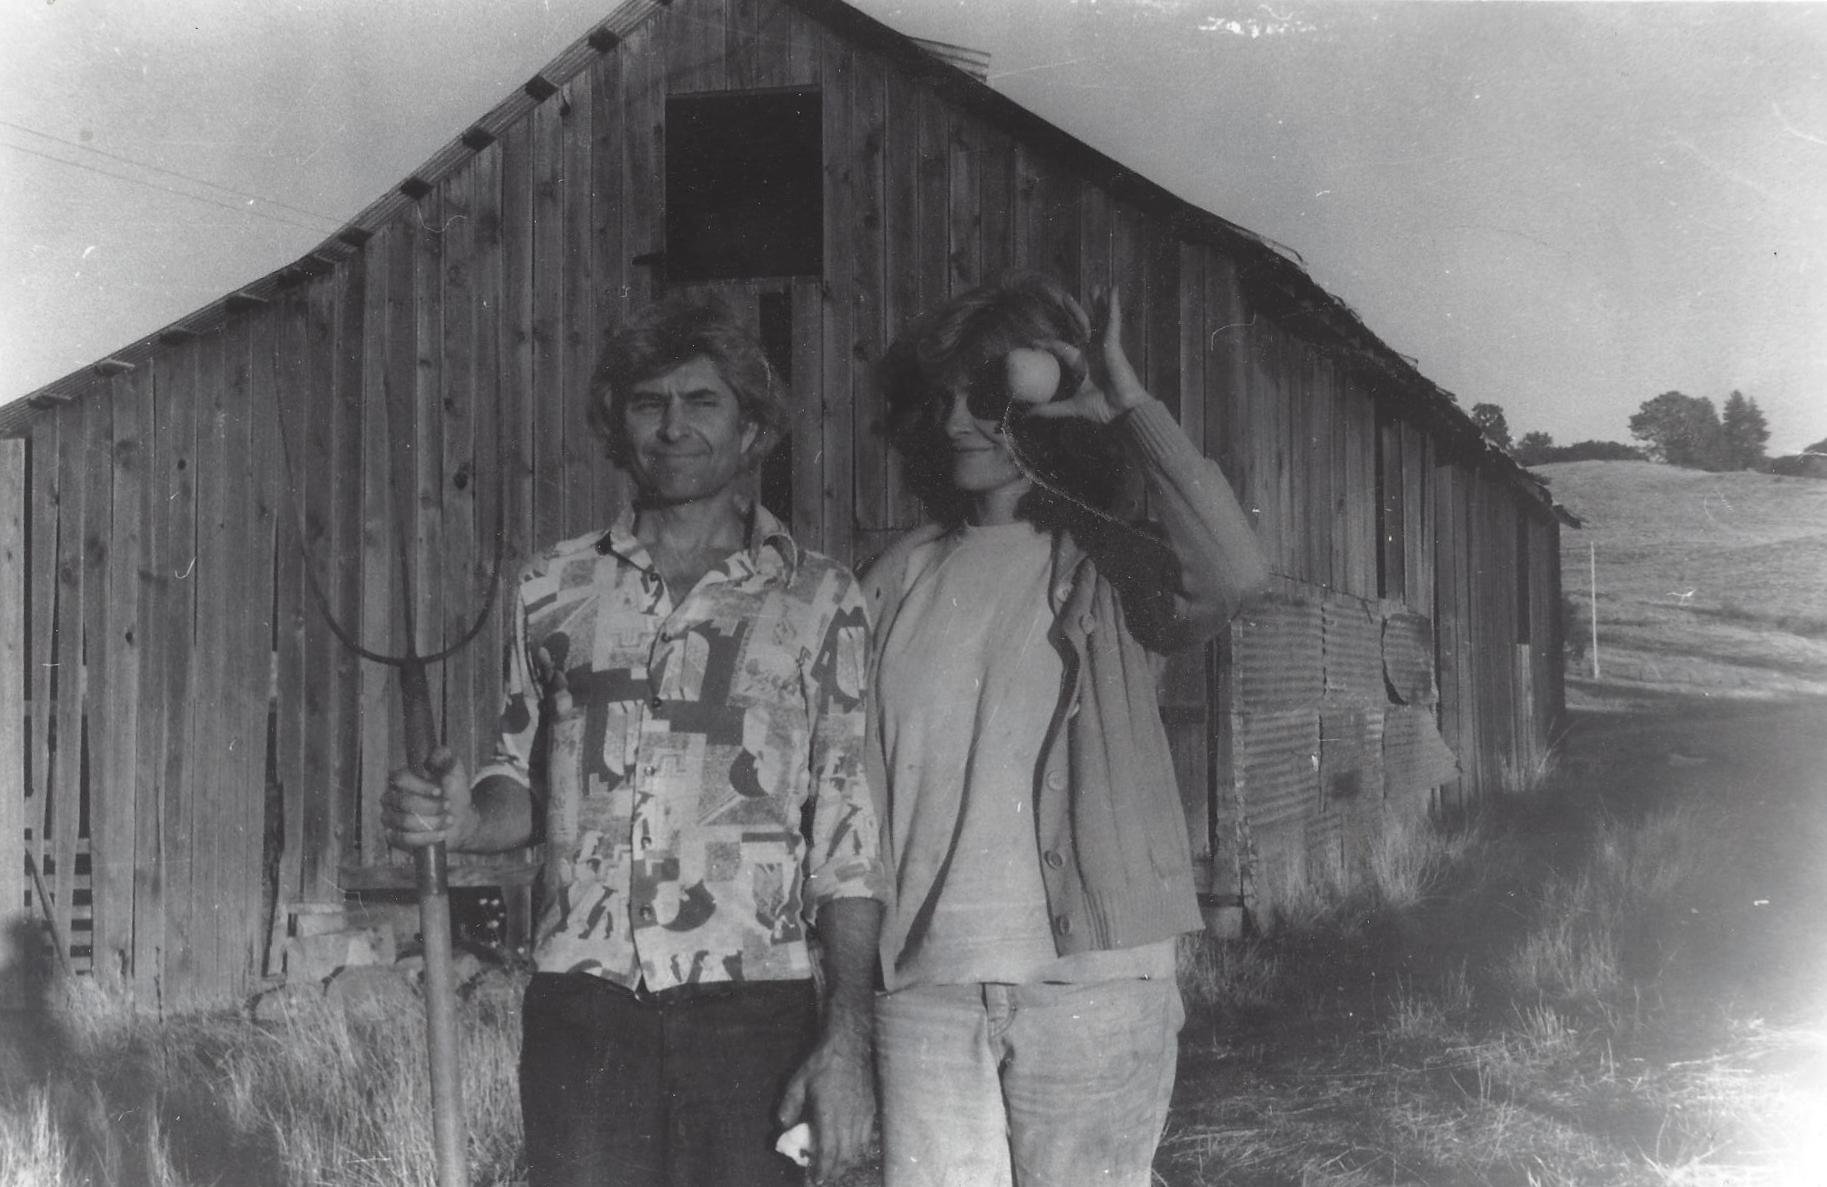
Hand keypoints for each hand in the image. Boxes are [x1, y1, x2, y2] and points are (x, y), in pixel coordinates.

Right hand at [380, 747, 473, 850]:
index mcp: (400, 779)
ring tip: (448, 820)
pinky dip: (426, 838)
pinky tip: (440, 834)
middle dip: (431, 806)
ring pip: (404, 822)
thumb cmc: (454, 793)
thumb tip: (435, 757)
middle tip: (448, 806)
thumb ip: (446, 758)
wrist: (460, 819)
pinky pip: (403, 840)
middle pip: (403, 802)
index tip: (440, 791)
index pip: (400, 779)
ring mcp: (389, 818)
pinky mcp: (393, 837)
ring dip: (432, 822)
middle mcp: (390, 798)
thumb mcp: (455, 772)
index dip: (420, 786)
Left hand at [775, 1027, 874, 1183]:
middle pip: (845, 1158)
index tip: (812, 1181)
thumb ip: (788, 1106)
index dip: (821, 1171)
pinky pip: (867, 1141)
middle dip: (833, 1173)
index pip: (828, 1152)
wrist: (849, 1044)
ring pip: (858, 1152)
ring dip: (846, 1166)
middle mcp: (849, 1119)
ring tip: (834, 1170)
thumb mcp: (797, 1081)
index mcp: (829, 1114)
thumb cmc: (822, 1062)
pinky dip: (858, 1153)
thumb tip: (782, 1127)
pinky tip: (849, 1154)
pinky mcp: (871, 1111)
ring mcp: (863, 1116)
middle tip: (821, 1179)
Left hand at [1019, 286, 1152, 424]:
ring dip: (1097, 303)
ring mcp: (1106, 346)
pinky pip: (1114, 319)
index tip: (1034, 341)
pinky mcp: (1114, 342)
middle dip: (1076, 312)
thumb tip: (1029, 414)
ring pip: (1100, 319)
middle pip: (1083, 327)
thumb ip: (1051, 409)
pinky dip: (1113, 304)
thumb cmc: (1103, 408)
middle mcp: (1095, 353)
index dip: (1049, 344)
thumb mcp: (1072, 406)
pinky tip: (1113, 289)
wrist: (1122, 410)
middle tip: (1065, 296)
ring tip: (1095, 286)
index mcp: (1085, 365)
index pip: (1063, 348)